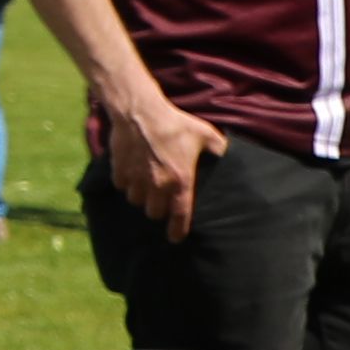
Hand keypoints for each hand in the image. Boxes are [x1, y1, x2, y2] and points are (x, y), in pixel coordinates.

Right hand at [106, 91, 221, 236]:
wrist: (140, 111)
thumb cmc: (175, 123)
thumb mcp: (206, 134)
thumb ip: (219, 149)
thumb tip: (230, 156)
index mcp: (180, 180)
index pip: (180, 215)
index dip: (178, 230)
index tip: (176, 238)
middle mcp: (158, 185)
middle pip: (154, 212)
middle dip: (158, 209)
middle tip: (161, 200)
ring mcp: (136, 179)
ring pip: (136, 200)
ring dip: (141, 196)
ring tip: (146, 186)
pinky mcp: (120, 170)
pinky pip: (122, 186)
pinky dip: (126, 182)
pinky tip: (132, 172)